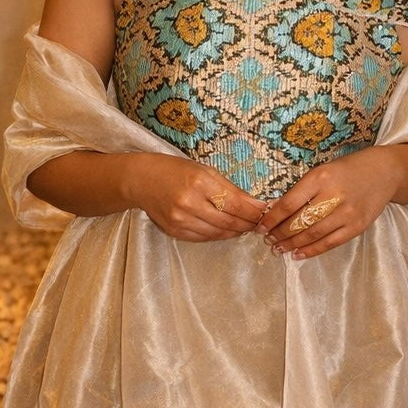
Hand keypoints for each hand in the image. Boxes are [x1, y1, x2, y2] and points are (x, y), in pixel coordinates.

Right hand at [125, 155, 265, 241]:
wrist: (141, 180)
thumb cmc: (175, 170)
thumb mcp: (204, 170)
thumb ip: (229, 187)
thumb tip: (255, 204)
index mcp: (200, 182)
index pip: (236, 203)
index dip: (254, 211)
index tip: (266, 212)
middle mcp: (190, 202)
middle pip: (229, 221)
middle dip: (248, 224)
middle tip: (260, 224)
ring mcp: (181, 219)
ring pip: (218, 233)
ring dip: (235, 232)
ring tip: (245, 227)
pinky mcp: (175, 231)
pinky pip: (203, 238)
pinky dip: (218, 235)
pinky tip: (226, 230)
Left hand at [258, 146, 407, 260]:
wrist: (385, 172)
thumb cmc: (348, 169)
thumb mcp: (323, 170)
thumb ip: (302, 188)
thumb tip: (275, 209)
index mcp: (321, 177)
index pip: (289, 203)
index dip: (272, 218)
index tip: (260, 226)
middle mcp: (333, 195)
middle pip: (299, 221)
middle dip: (279, 233)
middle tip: (267, 239)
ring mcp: (347, 213)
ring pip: (312, 234)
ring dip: (291, 244)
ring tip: (278, 248)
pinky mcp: (357, 226)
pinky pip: (330, 243)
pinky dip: (312, 250)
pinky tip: (298, 254)